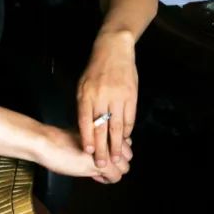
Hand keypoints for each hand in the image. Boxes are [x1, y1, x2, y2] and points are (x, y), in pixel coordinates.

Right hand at [41, 128, 132, 183]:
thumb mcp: (82, 136)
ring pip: (124, 167)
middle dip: (117, 162)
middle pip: (128, 156)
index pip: (126, 144)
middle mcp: (110, 140)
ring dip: (114, 171)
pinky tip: (95, 177)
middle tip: (102, 165)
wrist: (47, 143)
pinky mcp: (102, 165)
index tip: (105, 156)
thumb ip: (96, 140)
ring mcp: (107, 152)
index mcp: (106, 131)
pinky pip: (116, 176)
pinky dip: (108, 179)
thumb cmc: (59, 140)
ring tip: (98, 171)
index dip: (116, 153)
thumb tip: (105, 149)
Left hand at [76, 31, 137, 168]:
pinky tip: (125, 139)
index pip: (86, 121)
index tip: (88, 152)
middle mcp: (102, 97)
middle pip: (101, 127)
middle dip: (102, 148)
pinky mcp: (131, 95)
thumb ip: (83, 106)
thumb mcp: (83, 85)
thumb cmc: (95, 69)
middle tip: (102, 163)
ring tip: (117, 157)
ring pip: (117, 125)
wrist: (114, 50)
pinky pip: (130, 117)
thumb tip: (85, 129)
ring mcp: (118, 96)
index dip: (87, 138)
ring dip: (117, 144)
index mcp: (87, 95)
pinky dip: (128, 130)